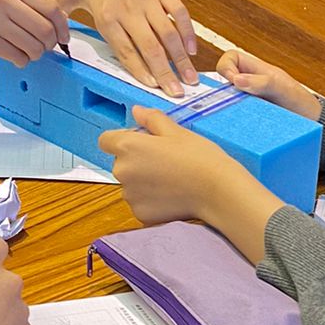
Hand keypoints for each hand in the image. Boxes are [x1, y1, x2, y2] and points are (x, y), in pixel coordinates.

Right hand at [0, 0, 67, 66]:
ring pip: (34, 45)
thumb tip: (54, 21)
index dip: (62, 26)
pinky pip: (18, 56)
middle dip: (51, 43)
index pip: (51, 7)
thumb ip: (23, 0)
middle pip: (45, 28)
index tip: (63, 35)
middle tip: (46, 46)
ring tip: (28, 51)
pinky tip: (16, 56)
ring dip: (36, 53)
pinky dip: (22, 60)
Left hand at [53, 0, 197, 95]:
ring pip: (168, 35)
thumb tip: (54, 38)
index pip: (125, 50)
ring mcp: (150, 1)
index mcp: (107, 15)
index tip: (150, 88)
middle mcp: (130, 11)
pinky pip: (180, 15)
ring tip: (189, 80)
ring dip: (180, 59)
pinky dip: (188, 32)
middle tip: (175, 95)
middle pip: (150, 48)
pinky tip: (191, 49)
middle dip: (164, 74)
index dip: (139, 70)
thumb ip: (61, 14)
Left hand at [100, 108, 285, 264]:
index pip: (106, 140)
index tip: (141, 141)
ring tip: (171, 178)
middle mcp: (122, 171)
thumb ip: (151, 119)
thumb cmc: (199, 158)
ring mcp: (130, 195)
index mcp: (128, 146)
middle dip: (136, 160)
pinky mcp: (140, 214)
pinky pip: (140, 202)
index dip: (122, 139)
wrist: (218, 191)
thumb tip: (136, 110)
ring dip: (143, 181)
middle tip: (164, 160)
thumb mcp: (176, 131)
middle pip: (120, 162)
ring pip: (130, 184)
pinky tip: (172, 194)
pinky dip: (151, 199)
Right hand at [215, 47, 321, 121]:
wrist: (312, 125)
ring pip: (223, 100)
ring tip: (238, 116)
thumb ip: (264, 82)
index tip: (233, 82)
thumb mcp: (285, 90)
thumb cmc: (301, 103)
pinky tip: (239, 126)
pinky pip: (230, 117)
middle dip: (222, 92)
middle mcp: (246, 84)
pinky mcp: (244, 119)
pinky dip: (231, 121)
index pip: (230, 58)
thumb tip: (237, 80)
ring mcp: (244, 102)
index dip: (226, 67)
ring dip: (226, 108)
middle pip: (222, 81)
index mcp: (255, 70)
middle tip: (233, 104)